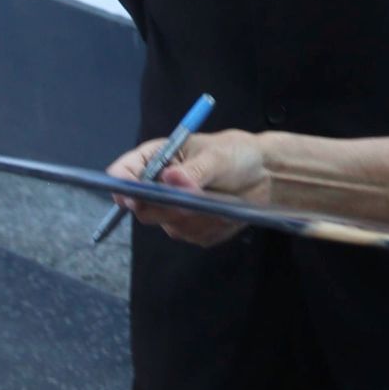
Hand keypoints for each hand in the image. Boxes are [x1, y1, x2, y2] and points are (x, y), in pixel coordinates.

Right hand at [107, 130, 269, 246]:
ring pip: (170, 224)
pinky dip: (212, 226)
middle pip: (141, 207)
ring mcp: (174, 210)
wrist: (265, 175)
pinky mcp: (192, 228)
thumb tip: (171, 180)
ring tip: (220, 199)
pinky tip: (226, 211)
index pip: (123, 172)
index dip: (123, 186)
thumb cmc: (236, 154)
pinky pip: (194, 234)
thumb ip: (194, 171)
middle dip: (167, 206)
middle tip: (193, 199)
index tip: (134, 197)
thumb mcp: (217, 156)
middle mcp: (158, 187)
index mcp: (156, 159)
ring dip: (196, 216)